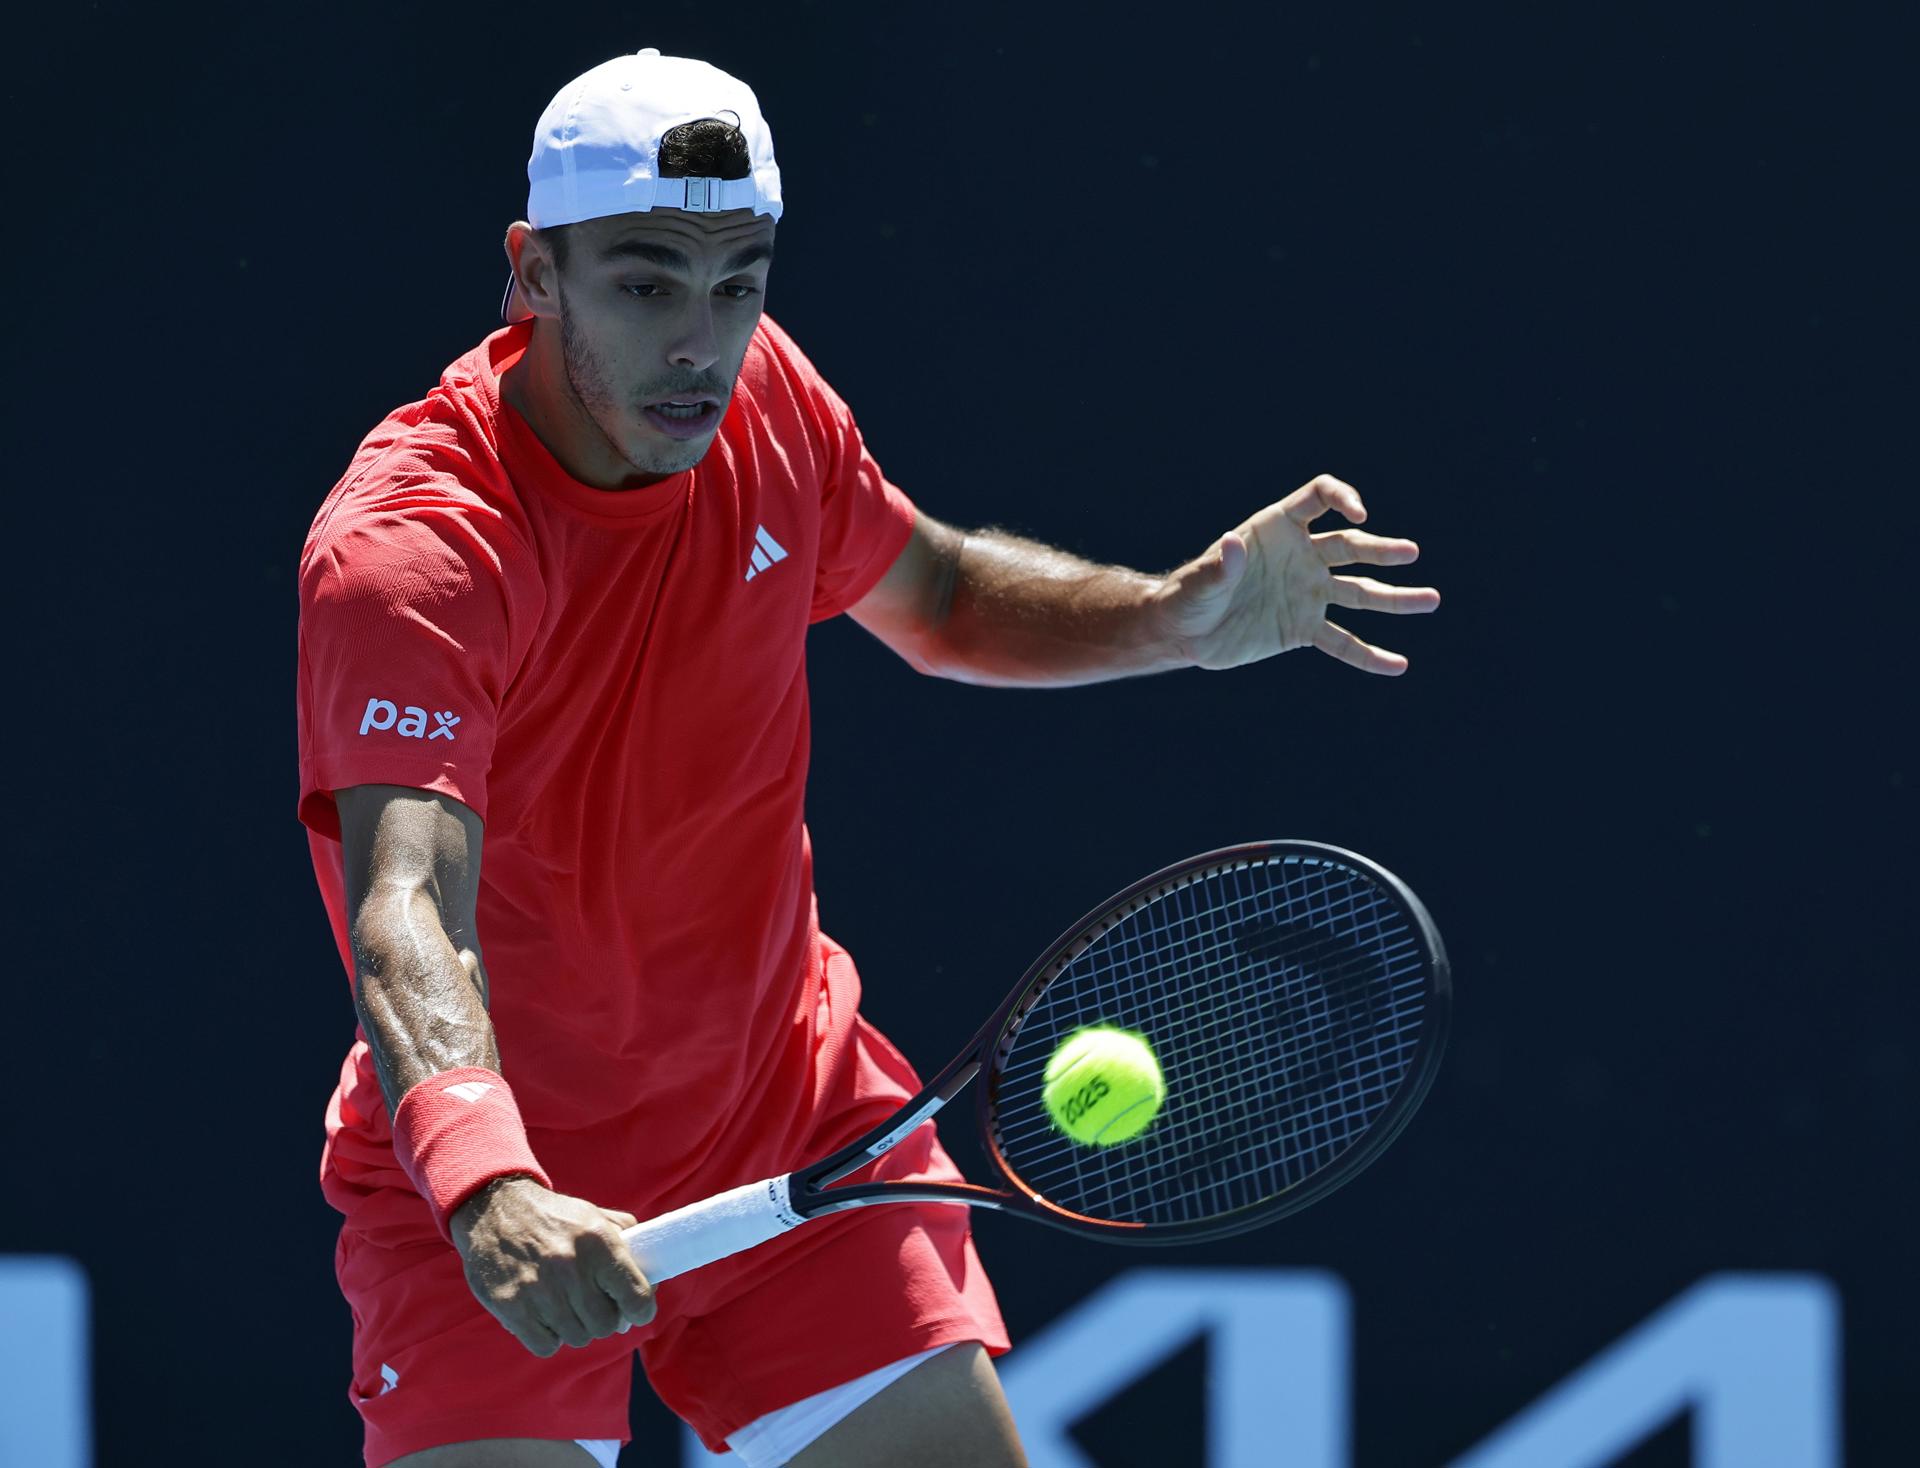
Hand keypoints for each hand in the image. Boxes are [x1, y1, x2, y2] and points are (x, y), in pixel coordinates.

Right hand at [451, 1175, 655, 1355]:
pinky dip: (548, 1336)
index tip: (636, 1310)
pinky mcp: (511, 1306)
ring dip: (575, 1327)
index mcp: (599, 1243)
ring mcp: (539, 1289)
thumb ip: (628, 1241)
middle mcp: (571, 1267)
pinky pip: (545, 1345)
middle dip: (605, 1319)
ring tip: (566, 1305)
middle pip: (605, 1325)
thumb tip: (652, 1277)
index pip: (637, 1296)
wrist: (495, 1209)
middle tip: (594, 1306)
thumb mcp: (595, 1216)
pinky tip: (544, 1315)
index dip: (642, 1310)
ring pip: (577, 1337)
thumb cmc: (554, 1217)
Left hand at [1154, 474, 1439, 673]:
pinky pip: (1343, 643)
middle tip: (1411, 553)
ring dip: (1395, 598)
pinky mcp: (1304, 629)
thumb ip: (1219, 565)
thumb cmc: (1188, 596)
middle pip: (1350, 547)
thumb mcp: (1200, 581)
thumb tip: (1234, 544)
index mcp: (1277, 528)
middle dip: (1381, 551)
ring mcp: (1307, 593)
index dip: (1341, 498)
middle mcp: (1302, 556)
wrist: (1185, 632)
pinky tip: (1398, 665)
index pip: (1318, 499)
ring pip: (1360, 593)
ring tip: (1431, 600)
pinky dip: (1368, 655)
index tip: (1360, 515)